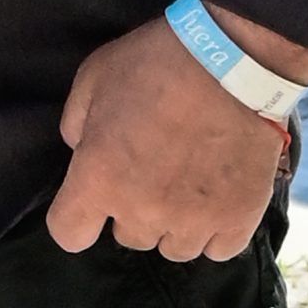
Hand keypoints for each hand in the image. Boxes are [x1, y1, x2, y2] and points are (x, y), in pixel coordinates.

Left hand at [46, 8, 307, 261]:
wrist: (234, 59)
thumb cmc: (157, 61)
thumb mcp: (94, 76)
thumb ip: (77, 123)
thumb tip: (82, 151)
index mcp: (99, 179)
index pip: (69, 233)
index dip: (77, 216)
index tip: (93, 196)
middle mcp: (142, 211)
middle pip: (128, 236)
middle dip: (134, 207)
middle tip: (154, 167)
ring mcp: (193, 221)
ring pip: (173, 248)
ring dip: (175, 221)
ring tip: (190, 181)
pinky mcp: (238, 221)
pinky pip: (218, 249)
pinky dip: (217, 228)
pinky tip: (220, 195)